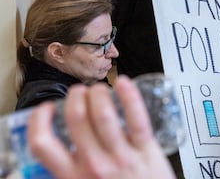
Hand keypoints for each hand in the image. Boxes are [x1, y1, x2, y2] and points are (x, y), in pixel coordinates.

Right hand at [27, 76, 174, 178]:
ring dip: (99, 94)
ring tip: (99, 89)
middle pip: (76, 119)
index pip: (43, 144)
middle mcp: (94, 166)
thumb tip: (61, 150)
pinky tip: (125, 83)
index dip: (39, 120)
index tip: (46, 109)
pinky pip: (137, 118)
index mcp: (72, 177)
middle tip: (79, 92)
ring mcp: (121, 157)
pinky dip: (130, 96)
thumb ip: (69, 170)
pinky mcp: (147, 151)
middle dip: (75, 97)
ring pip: (104, 115)